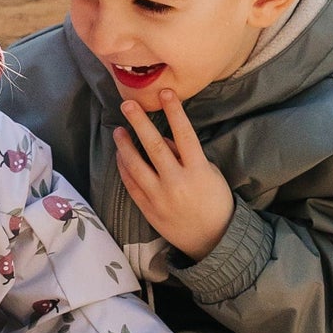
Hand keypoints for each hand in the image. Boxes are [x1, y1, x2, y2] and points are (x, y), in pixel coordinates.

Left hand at [114, 90, 234, 261]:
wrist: (212, 240)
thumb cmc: (214, 202)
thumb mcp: (209, 174)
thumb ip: (186, 156)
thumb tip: (163, 137)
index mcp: (198, 171)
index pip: (184, 134)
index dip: (174, 111)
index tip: (165, 92)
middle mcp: (177, 182)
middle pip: (154, 146)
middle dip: (139, 122)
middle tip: (127, 104)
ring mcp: (160, 197)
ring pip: (136, 165)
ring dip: (124, 145)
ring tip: (118, 130)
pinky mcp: (148, 209)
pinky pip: (131, 184)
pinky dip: (124, 168)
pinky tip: (120, 155)